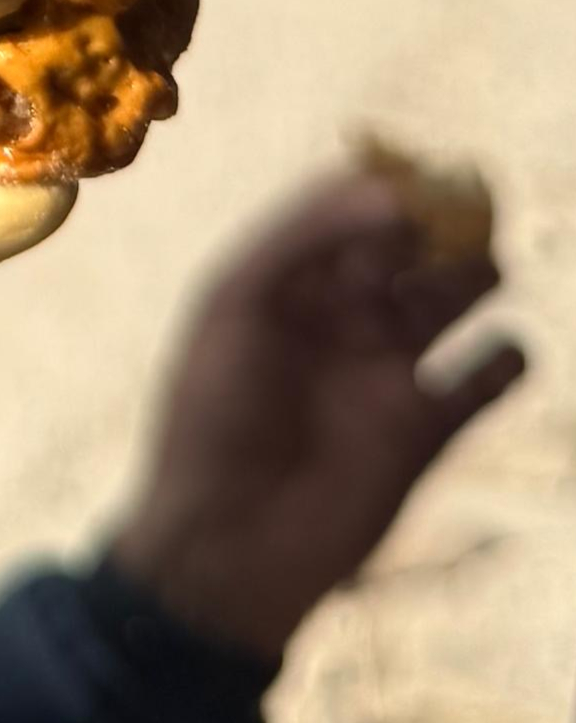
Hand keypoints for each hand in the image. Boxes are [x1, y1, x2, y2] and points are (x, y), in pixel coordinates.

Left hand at [112, 171, 521, 662]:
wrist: (230, 541)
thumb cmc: (213, 415)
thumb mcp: (235, 305)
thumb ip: (304, 236)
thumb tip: (393, 190)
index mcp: (284, 282)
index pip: (350, 208)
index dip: (387, 187)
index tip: (417, 181)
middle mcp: (339, 317)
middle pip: (412, 242)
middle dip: (441, 221)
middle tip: (454, 221)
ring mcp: (387, 370)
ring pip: (458, 294)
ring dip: (475, 272)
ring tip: (462, 279)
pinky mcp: (429, 429)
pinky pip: (494, 374)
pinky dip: (509, 355)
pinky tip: (491, 357)